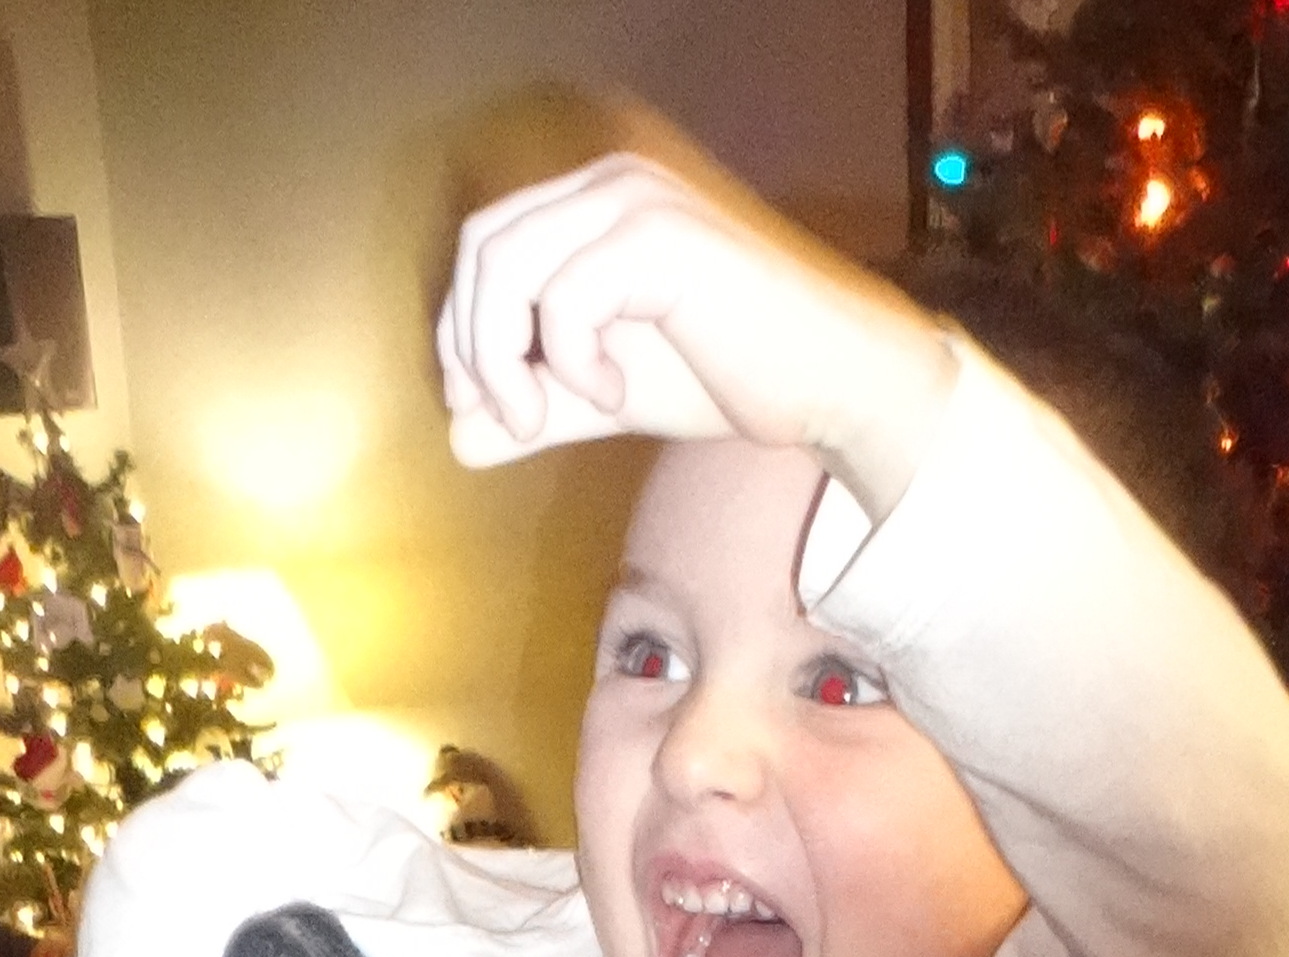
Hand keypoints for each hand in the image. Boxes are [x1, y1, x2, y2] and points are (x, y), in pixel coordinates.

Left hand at [438, 154, 952, 504]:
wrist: (830, 381)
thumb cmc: (732, 376)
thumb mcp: (610, 393)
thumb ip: (538, 409)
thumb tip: (458, 441)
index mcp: (593, 202)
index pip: (486, 244)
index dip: (463, 328)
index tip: (484, 406)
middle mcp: (608, 182)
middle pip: (483, 247)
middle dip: (474, 346)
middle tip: (512, 420)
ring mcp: (633, 201)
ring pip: (507, 267)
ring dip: (505, 358)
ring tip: (546, 416)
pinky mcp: (657, 238)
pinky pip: (565, 298)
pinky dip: (570, 361)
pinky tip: (614, 393)